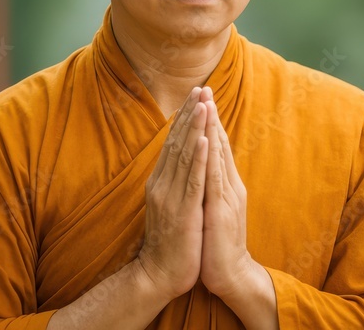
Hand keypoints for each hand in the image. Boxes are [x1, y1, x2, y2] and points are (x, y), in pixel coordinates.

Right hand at [136, 87, 209, 300]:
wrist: (159, 275)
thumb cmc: (169, 242)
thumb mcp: (170, 206)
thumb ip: (174, 183)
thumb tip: (181, 161)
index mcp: (160, 183)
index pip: (173, 143)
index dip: (184, 118)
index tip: (195, 95)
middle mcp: (162, 185)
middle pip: (177, 142)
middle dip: (190, 114)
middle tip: (200, 88)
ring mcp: (171, 198)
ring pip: (185, 156)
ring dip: (195, 128)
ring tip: (204, 104)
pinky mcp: (183, 212)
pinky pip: (192, 181)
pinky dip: (199, 158)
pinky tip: (205, 140)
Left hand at [198, 89, 255, 297]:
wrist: (230, 274)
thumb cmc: (219, 245)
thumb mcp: (215, 211)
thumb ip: (213, 189)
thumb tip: (206, 170)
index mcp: (227, 185)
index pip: (217, 147)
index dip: (211, 122)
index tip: (203, 98)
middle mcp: (229, 186)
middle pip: (219, 144)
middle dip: (211, 116)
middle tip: (205, 89)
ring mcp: (226, 197)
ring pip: (217, 156)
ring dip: (211, 128)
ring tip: (206, 104)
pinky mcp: (220, 210)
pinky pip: (213, 178)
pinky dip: (210, 157)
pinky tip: (206, 140)